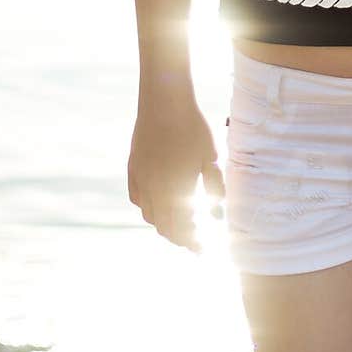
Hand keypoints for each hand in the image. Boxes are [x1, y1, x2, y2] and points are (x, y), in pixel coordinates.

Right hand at [127, 95, 225, 253]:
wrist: (164, 101)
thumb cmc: (193, 127)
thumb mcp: (210, 156)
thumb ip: (213, 187)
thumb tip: (218, 214)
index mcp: (176, 190)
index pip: (183, 229)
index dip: (193, 243)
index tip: (203, 250)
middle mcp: (155, 190)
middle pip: (165, 227)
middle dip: (180, 238)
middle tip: (193, 242)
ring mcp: (141, 179)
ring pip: (150, 216)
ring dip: (163, 226)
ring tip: (177, 228)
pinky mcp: (133, 168)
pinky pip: (138, 199)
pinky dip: (148, 209)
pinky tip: (158, 207)